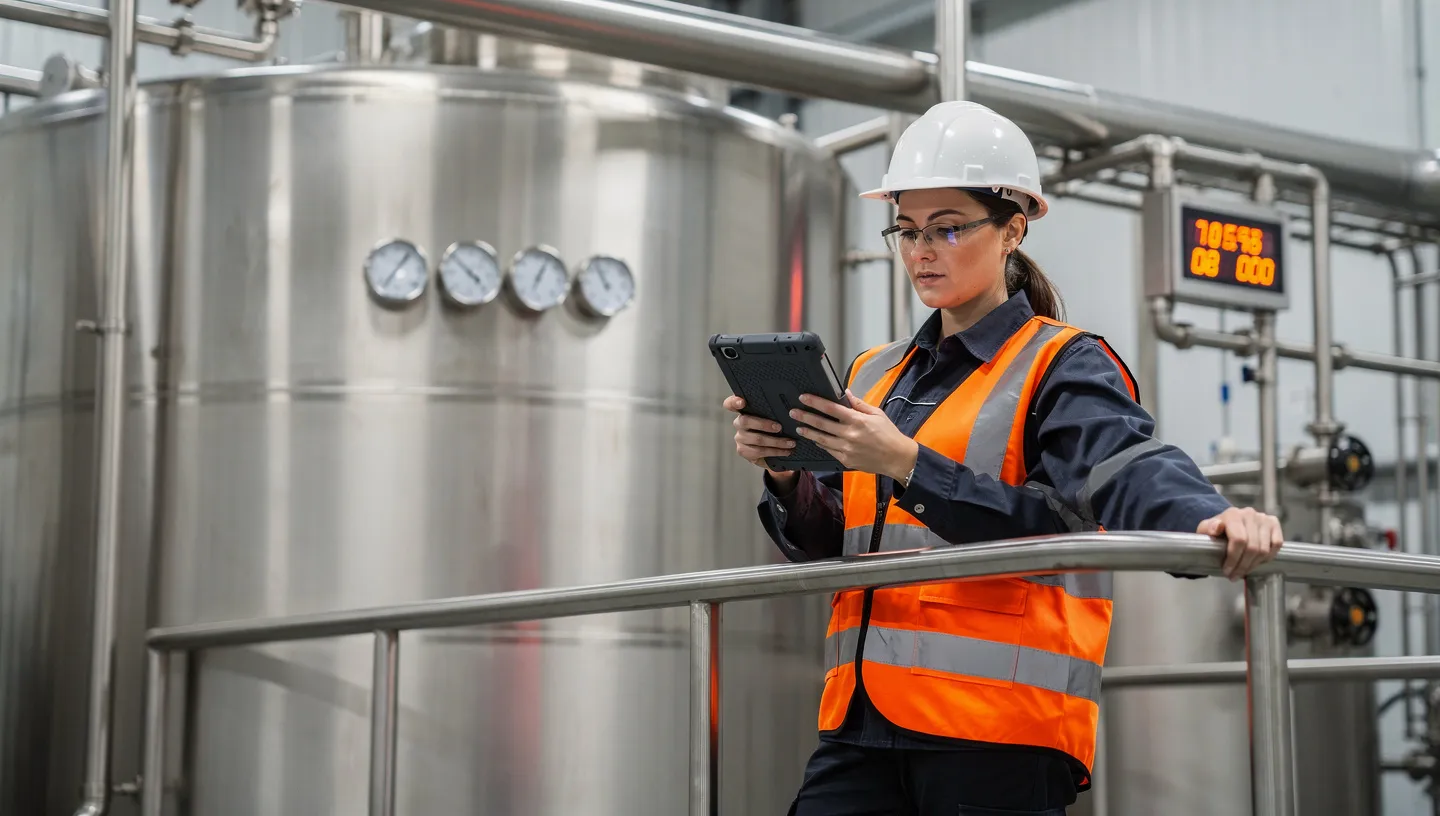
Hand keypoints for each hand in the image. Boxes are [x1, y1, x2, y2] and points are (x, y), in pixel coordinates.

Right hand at [724, 396, 798, 482]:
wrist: (771, 451)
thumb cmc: (773, 429)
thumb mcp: (774, 418)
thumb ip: (774, 412)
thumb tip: (790, 408)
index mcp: (744, 411)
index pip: (731, 404)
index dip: (734, 402)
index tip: (742, 401)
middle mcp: (739, 423)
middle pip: (745, 421)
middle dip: (764, 424)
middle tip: (779, 427)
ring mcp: (740, 438)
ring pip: (756, 439)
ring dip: (776, 442)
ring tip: (790, 443)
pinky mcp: (743, 451)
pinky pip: (759, 452)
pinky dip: (775, 452)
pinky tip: (786, 451)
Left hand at [788, 390, 918, 479]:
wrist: (897, 458)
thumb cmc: (888, 434)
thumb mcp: (876, 414)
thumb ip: (859, 404)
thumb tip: (845, 393)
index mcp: (857, 420)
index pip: (831, 408)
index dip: (815, 402)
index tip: (803, 397)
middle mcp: (849, 434)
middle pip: (821, 424)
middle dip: (805, 417)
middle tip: (793, 412)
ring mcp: (846, 449)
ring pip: (821, 439)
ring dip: (809, 432)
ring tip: (799, 427)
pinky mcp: (845, 460)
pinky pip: (829, 450)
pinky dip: (820, 444)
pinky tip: (814, 439)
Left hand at [1197, 506, 1283, 579]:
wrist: (1229, 522)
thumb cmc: (1216, 529)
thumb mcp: (1205, 529)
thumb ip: (1207, 529)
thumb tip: (1216, 527)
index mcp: (1233, 514)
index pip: (1239, 540)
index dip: (1234, 559)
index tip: (1227, 571)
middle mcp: (1250, 514)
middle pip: (1252, 547)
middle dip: (1243, 566)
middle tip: (1235, 576)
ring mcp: (1263, 518)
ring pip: (1264, 549)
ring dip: (1254, 564)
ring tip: (1244, 570)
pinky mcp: (1274, 523)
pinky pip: (1277, 545)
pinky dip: (1268, 557)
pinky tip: (1257, 561)